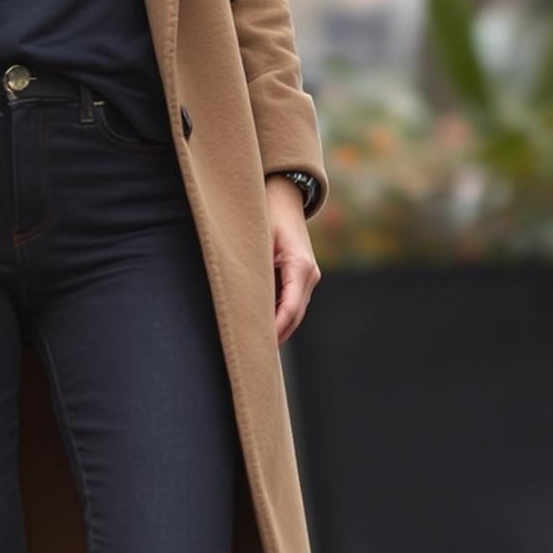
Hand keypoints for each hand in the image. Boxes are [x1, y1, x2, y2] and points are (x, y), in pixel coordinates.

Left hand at [266, 176, 319, 344]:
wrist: (282, 196)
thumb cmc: (265, 214)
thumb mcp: (256, 241)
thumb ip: (252, 270)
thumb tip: (242, 301)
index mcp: (300, 266)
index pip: (289, 308)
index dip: (275, 329)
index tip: (258, 345)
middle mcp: (310, 274)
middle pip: (294, 316)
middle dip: (275, 335)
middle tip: (253, 356)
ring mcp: (310, 276)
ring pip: (294, 312)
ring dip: (277, 328)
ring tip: (254, 347)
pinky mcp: (303, 276)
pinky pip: (292, 302)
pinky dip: (278, 315)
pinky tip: (261, 327)